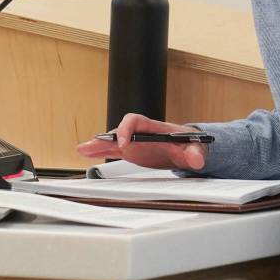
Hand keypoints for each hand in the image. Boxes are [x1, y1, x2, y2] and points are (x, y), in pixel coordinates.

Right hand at [76, 113, 207, 170]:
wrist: (188, 148)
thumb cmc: (190, 144)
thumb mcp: (195, 148)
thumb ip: (195, 153)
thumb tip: (196, 159)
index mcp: (153, 127)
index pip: (135, 120)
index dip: (126, 129)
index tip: (123, 143)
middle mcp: (140, 132)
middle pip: (119, 129)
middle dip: (106, 137)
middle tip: (94, 146)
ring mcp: (134, 141)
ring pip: (113, 140)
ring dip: (98, 144)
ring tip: (83, 149)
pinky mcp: (131, 150)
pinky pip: (113, 149)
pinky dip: (99, 150)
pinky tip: (86, 152)